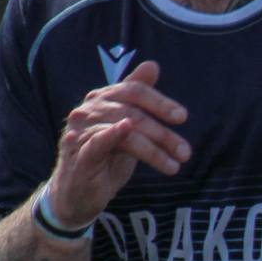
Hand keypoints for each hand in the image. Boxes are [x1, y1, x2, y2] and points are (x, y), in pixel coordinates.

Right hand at [50, 60, 189, 225]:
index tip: (182, 117)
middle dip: (162, 132)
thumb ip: (137, 98)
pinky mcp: (78, 154)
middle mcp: (88, 110)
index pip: (133, 91)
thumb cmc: (104, 158)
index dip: (159, 101)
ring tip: (174, 164)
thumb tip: (152, 65)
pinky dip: (112, 133)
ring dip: (153, 148)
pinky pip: (97, 140)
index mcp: (101, 100)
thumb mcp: (126, 128)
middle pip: (131, 111)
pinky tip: (127, 130)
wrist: (76, 195)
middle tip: (185, 151)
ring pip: (123, 130)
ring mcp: (80, 131)